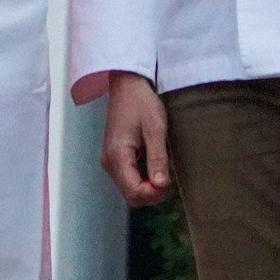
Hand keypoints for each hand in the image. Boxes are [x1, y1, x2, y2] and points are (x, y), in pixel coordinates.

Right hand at [101, 71, 172, 205]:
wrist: (128, 84)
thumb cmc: (142, 101)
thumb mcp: (155, 128)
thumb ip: (157, 158)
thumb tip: (161, 186)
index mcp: (116, 157)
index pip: (134, 193)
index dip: (154, 194)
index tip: (170, 181)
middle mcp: (109, 163)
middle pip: (131, 195)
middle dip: (153, 193)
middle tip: (170, 176)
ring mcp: (110, 160)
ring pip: (131, 188)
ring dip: (149, 186)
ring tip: (164, 168)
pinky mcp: (115, 157)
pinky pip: (129, 177)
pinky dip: (144, 177)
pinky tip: (155, 163)